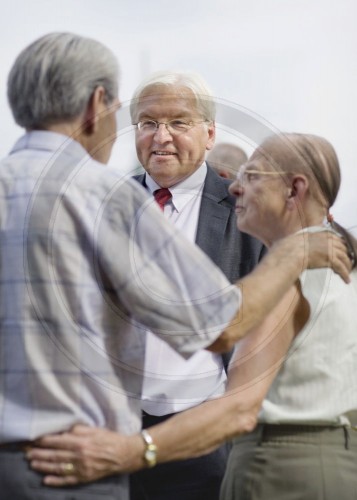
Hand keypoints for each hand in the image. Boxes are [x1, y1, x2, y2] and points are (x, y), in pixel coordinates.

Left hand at [26, 425, 143, 486]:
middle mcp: (79, 455)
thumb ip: (78, 429)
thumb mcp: (95, 429)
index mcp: (81, 441)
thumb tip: (64, 430)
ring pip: (58, 467)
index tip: (33, 439)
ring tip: (32, 463)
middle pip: (55, 455)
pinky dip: (55, 481)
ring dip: (43, 466)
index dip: (44, 440)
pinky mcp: (85, 477)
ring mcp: (81, 468)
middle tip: (27, 453)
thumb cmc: (110, 439)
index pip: (57, 441)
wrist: (124, 454)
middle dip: (39, 453)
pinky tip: (45, 480)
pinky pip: (67, 480)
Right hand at [273, 231, 351, 283]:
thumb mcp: (293, 239)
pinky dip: (345, 274)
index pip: (335, 238)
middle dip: (346, 255)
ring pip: (344, 258)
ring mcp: (330, 249)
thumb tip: (289, 242)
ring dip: (347, 266)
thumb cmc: (287, 248)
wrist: (289, 255)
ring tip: (347, 272)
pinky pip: (341, 267)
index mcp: (320, 233)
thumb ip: (298, 239)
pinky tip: (346, 280)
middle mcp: (327, 240)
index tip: (340, 251)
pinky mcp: (330, 259)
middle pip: (342, 247)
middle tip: (346, 262)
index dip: (339, 245)